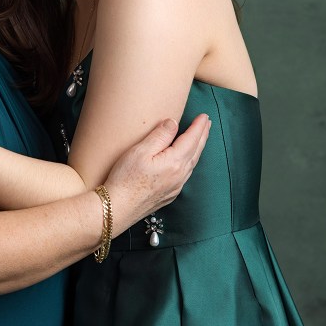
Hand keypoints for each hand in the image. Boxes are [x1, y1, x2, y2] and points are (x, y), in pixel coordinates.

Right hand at [104, 115, 209, 235]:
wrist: (118, 209)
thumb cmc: (125, 179)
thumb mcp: (140, 151)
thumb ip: (160, 136)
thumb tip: (174, 123)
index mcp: (174, 162)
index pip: (191, 139)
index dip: (198, 126)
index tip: (204, 116)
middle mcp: (180, 176)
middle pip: (196, 151)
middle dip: (202, 136)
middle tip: (207, 123)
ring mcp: (176, 187)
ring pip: (192, 163)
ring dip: (197, 149)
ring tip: (200, 138)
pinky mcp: (169, 194)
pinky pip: (186, 174)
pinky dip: (190, 161)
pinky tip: (186, 160)